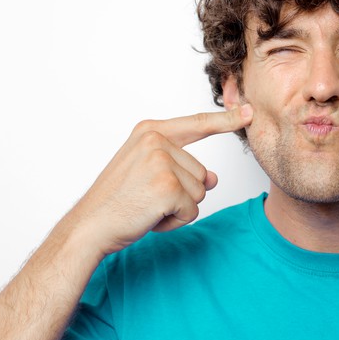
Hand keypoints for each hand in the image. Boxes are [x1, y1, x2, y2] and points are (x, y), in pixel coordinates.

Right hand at [64, 104, 252, 256]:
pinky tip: (150, 217)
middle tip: (145, 198)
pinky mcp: (168, 187)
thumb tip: (213, 179)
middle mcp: (156, 140)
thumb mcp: (148, 172)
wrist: (89, 227)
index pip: (198, 124)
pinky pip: (192, 210)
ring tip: (146, 206)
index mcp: (150, 131)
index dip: (227, 120)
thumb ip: (182, 167)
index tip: (250, 112)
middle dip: (181, 194)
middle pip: (201, 172)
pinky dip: (175, 222)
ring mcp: (162, 162)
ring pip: (200, 192)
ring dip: (178, 208)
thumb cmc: (116, 200)